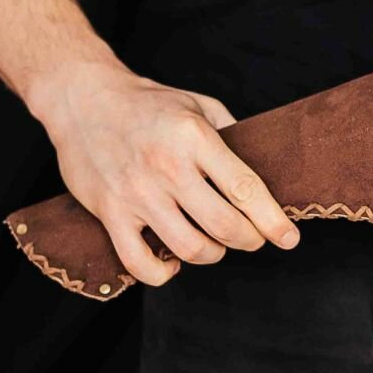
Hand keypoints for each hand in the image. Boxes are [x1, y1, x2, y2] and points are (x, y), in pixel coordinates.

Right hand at [27, 62, 299, 286]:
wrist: (83, 99)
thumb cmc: (147, 102)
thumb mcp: (198, 104)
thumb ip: (230, 133)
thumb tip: (260, 164)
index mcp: (195, 138)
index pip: (245, 189)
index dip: (272, 220)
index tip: (290, 238)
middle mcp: (168, 168)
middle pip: (224, 225)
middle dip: (250, 240)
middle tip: (254, 238)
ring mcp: (138, 194)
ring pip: (189, 248)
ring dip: (213, 255)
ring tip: (217, 245)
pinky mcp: (110, 213)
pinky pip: (140, 263)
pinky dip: (163, 273)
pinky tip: (173, 263)